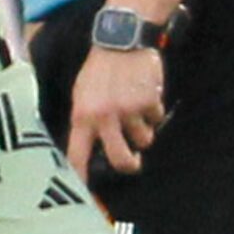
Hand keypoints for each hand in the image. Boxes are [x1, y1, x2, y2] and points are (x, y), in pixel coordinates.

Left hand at [67, 46, 165, 178]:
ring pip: (144, 140)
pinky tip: (145, 95)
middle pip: (120, 159)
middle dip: (129, 165)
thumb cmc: (99, 70)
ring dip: (144, 132)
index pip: (77, 154)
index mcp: (83, 116)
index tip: (84, 192)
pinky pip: (156, 119)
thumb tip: (89, 149)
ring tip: (137, 113)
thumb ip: (85, 121)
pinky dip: (154, 111)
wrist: (122, 41)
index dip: (80, 176)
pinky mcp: (149, 102)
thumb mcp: (81, 94)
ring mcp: (129, 111)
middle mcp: (105, 118)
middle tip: (133, 163)